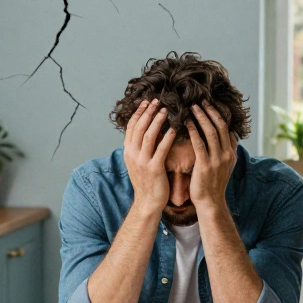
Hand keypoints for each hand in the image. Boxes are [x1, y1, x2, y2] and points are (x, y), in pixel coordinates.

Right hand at [122, 99, 175, 215]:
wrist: (147, 202)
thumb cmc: (146, 181)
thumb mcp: (138, 162)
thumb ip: (140, 147)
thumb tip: (147, 129)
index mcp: (128, 151)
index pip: (131, 127)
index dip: (138, 113)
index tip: (146, 102)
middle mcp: (133, 154)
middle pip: (139, 127)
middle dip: (147, 112)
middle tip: (156, 100)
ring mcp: (142, 162)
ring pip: (148, 135)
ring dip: (157, 120)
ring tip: (165, 110)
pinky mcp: (154, 168)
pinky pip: (161, 149)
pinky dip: (167, 137)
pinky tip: (174, 128)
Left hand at [185, 104, 235, 207]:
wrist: (210, 203)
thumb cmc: (213, 183)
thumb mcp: (224, 165)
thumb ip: (226, 150)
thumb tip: (227, 134)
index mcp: (231, 153)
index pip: (227, 128)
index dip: (219, 114)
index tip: (210, 104)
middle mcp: (227, 154)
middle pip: (220, 126)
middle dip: (210, 111)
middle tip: (201, 100)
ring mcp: (217, 160)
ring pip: (211, 132)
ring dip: (201, 117)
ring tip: (193, 107)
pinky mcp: (205, 166)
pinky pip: (199, 144)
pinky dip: (193, 131)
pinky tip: (186, 123)